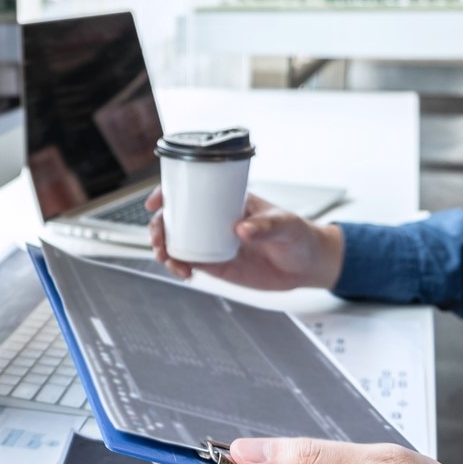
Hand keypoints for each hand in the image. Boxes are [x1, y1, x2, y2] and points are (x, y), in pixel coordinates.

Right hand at [145, 188, 344, 289]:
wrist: (307, 265)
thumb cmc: (299, 235)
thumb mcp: (286, 225)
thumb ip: (266, 226)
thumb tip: (241, 230)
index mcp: (227, 201)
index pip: (191, 191)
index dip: (167, 194)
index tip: (155, 203)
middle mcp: (214, 220)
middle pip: (174, 219)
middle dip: (158, 228)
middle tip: (160, 241)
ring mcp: (212, 242)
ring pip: (176, 242)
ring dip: (164, 250)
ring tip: (170, 262)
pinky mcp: (216, 264)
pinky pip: (189, 262)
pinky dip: (178, 267)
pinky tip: (183, 273)